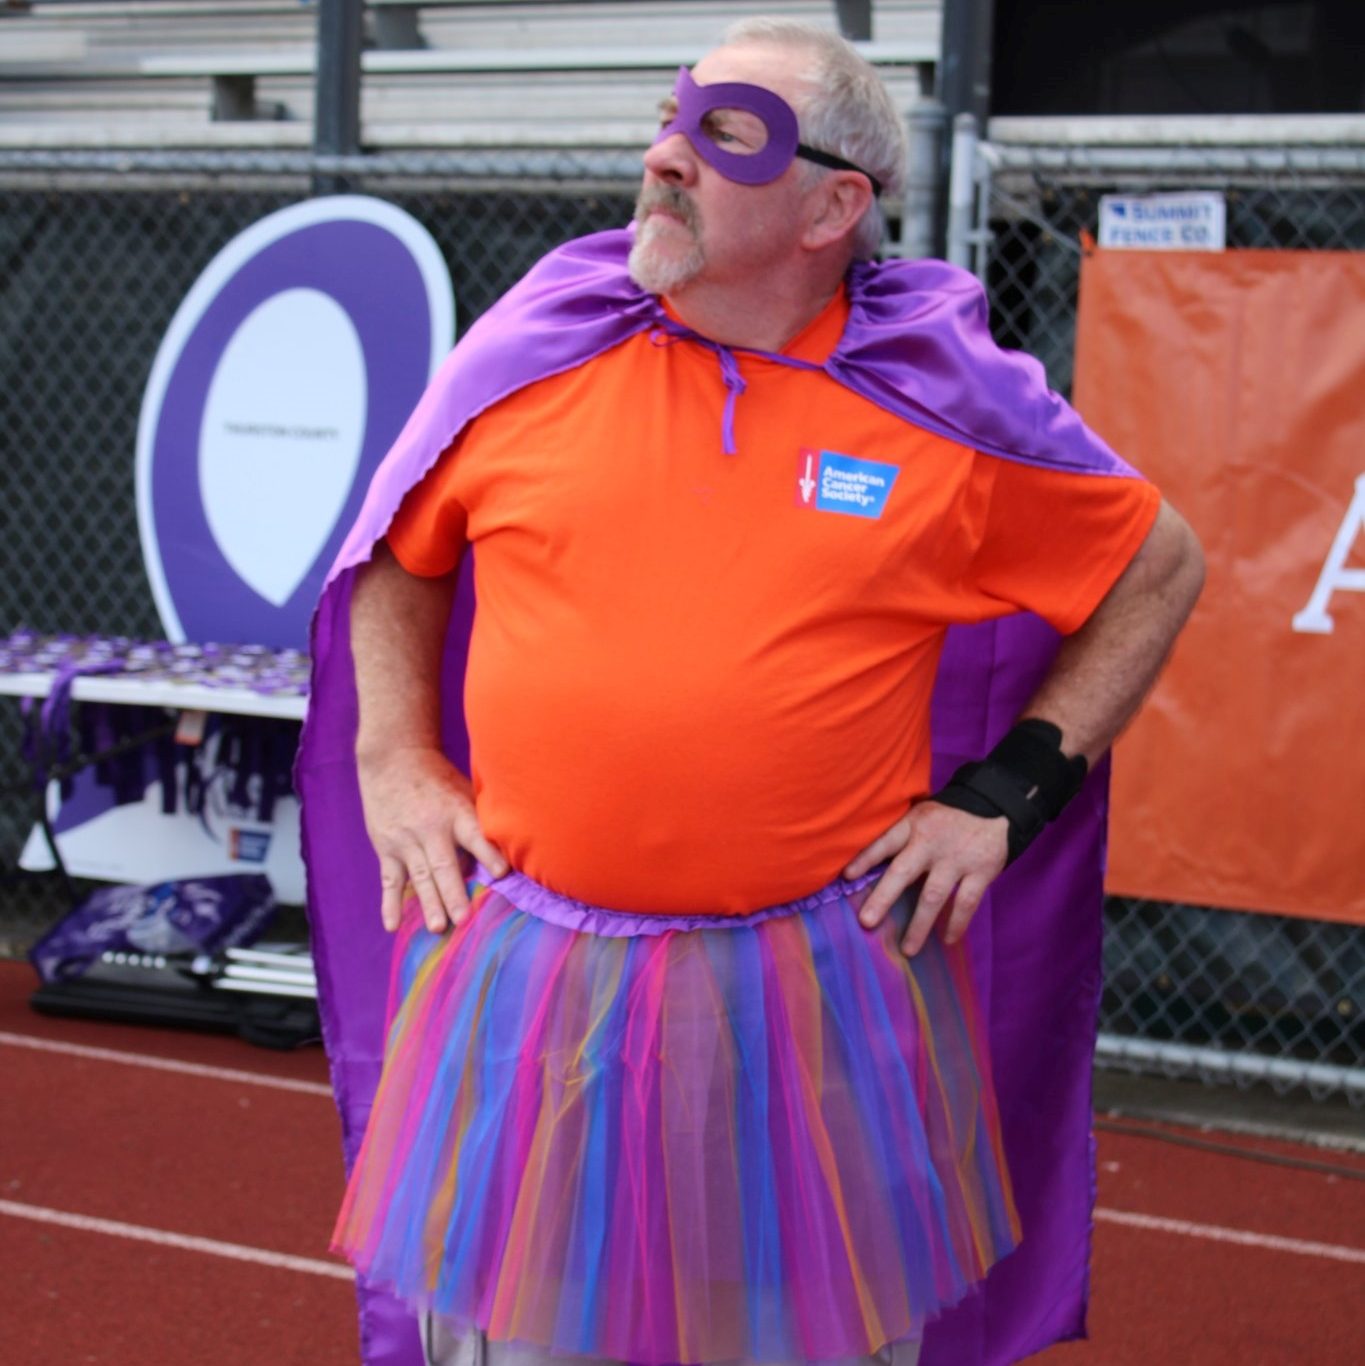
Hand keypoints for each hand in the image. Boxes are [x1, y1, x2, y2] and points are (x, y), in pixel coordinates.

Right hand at [356, 744, 508, 933]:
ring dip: (428, 904)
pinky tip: (392, 925)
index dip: (489, 854)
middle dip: (453, 893)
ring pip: (419, 877)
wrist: (393, 759)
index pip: (475, 836)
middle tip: (463, 920)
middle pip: (443, 865)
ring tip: (437, 928)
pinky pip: (389, 880)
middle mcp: (431, 829)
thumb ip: (481, 821)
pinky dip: (389, 904)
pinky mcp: (387, 848)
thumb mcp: (465, 791)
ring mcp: (406, 841)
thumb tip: (504, 855)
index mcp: (456, 812)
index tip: (503, 872)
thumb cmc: (439, 779)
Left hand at [843, 801, 1008, 955]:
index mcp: (913, 826)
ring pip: (933, 895)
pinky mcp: (981, 871)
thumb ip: (899, 836)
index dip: (865, 858)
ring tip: (908, 949)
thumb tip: (868, 867)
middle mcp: (931, 843)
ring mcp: (956, 858)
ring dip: (920, 924)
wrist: (994, 803)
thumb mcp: (920, 816)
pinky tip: (948, 939)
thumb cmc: (947, 817)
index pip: (885, 842)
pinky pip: (966, 902)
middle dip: (883, 898)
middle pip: (903, 871)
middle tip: (867, 922)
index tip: (846, 876)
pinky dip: (957, 923)